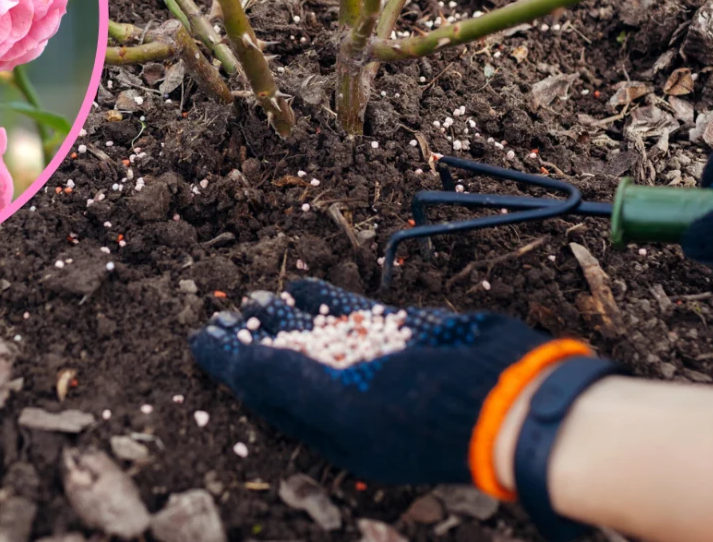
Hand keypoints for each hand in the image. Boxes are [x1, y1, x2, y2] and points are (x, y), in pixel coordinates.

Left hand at [189, 278, 584, 488]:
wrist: (511, 398)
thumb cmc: (425, 415)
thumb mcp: (343, 407)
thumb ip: (284, 383)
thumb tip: (232, 361)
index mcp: (329, 428)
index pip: (266, 394)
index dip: (231, 365)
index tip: (201, 339)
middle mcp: (347, 398)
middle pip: (286, 363)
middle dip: (252, 338)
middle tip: (222, 312)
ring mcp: (373, 364)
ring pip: (315, 334)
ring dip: (283, 315)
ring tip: (251, 297)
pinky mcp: (398, 335)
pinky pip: (350, 313)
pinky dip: (324, 298)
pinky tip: (300, 284)